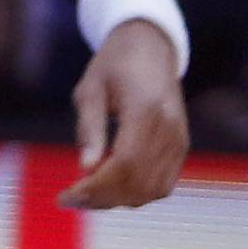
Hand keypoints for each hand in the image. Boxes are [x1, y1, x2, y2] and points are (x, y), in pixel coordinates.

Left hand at [59, 18, 190, 209]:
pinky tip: (108, 190)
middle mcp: (170, 129)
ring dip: (118, 200)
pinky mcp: (181, 146)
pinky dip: (136, 194)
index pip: (125, 164)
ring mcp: (180, 140)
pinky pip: (162, 184)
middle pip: (138, 182)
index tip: (66, 195)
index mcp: (146, 110)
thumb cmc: (114, 65)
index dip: (96, 187)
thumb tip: (85, 168)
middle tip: (68, 200)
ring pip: (153, 189)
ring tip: (85, 196)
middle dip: (101, 198)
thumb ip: (90, 128)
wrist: (150, 48)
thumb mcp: (90, 88)